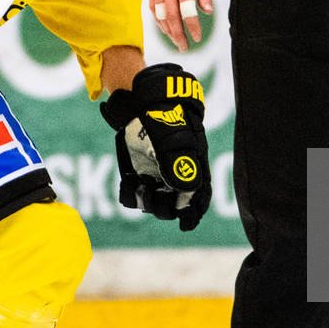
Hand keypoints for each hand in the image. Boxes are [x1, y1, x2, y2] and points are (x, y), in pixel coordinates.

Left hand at [99, 63, 210, 230]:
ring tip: (142, 185)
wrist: (142, 103)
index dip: (193, 213)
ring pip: (154, 202)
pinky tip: (131, 184)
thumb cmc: (166, 118)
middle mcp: (175, 175)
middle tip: (154, 193)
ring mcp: (156, 174)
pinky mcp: (138, 172)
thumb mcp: (174, 141)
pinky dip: (131, 193)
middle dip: (165, 207)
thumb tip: (185, 194)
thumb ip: (180, 167)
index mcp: (192, 167)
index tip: (185, 224)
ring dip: (148, 200)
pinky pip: (134, 194)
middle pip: (174, 205)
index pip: (198, 197)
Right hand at [146, 0, 213, 49]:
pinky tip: (164, 27)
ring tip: (175, 40)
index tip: (197, 37)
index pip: (187, 11)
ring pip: (160, 14)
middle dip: (178, 35)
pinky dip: (158, 19)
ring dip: (167, 30)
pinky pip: (152, 6)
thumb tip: (206, 11)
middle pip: (172, 17)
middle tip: (184, 46)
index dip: (192, 27)